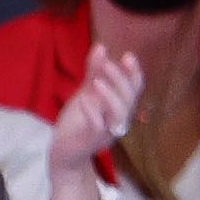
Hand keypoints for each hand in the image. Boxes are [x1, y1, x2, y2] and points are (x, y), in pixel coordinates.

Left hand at [44, 49, 141, 199]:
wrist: (63, 152)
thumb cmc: (78, 122)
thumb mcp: (86, 93)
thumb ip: (94, 72)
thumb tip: (101, 46)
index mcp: (120, 107)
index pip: (135, 88)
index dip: (134, 72)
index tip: (127, 55)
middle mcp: (119, 120)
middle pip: (130, 98)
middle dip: (120, 79)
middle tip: (107, 64)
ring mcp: (107, 132)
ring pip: (119, 114)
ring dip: (110, 96)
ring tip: (96, 81)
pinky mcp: (91, 142)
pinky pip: (97, 127)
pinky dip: (92, 113)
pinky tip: (83, 100)